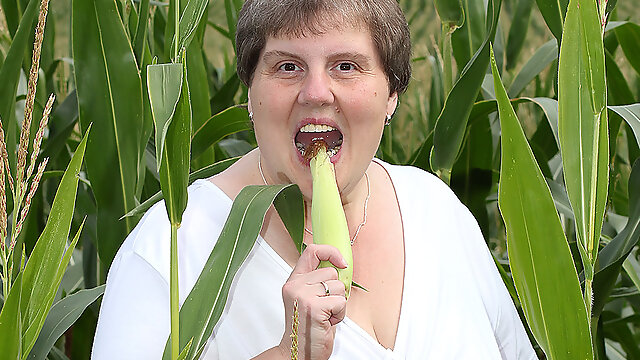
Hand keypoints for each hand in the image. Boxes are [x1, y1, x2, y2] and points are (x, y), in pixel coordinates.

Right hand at [278, 244, 347, 359]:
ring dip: (338, 304)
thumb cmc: (306, 328)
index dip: (331, 252)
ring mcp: (303, 295)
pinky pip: (341, 301)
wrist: (297, 353)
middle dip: (336, 290)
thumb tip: (340, 267)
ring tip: (325, 315)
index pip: (312, 251)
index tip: (341, 263)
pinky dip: (340, 314)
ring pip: (339, 287)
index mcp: (293, 281)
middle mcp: (295, 286)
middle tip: (325, 306)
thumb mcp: (307, 298)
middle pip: (331, 272)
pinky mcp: (314, 307)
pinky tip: (328, 322)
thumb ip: (317, 281)